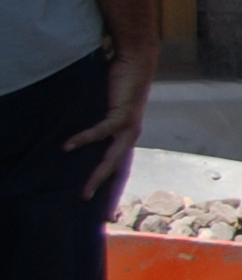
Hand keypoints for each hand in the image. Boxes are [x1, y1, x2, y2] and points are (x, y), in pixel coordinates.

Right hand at [70, 45, 151, 200]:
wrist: (136, 63)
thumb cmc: (119, 86)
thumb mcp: (108, 111)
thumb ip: (99, 127)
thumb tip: (78, 142)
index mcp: (128, 138)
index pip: (122, 170)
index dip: (115, 190)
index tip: (108, 212)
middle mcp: (131, 136)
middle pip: (121, 172)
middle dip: (112, 195)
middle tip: (105, 216)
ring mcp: (128, 127)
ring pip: (112, 158)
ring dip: (97, 177)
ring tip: (83, 193)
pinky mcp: (121, 113)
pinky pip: (100, 131)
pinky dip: (83, 139)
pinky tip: (67, 147)